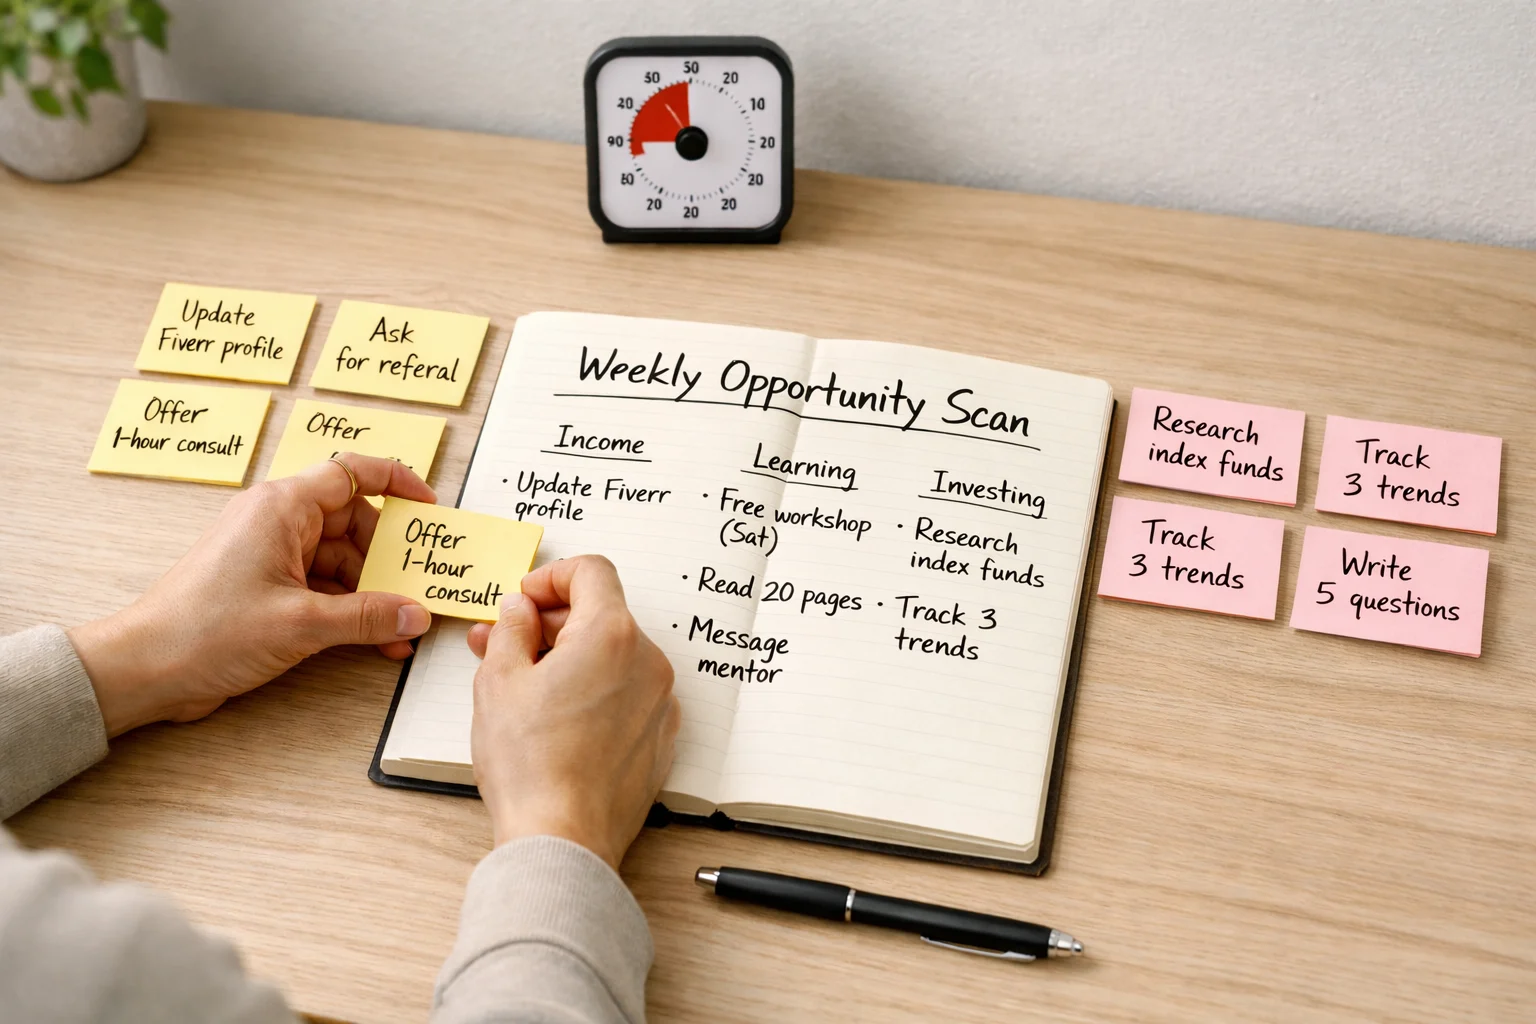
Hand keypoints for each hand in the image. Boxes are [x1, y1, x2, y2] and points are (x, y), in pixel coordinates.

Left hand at [68, 455, 437, 736]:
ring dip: (372, 593)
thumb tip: (414, 613)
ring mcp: (270, 555)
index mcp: (282, 508)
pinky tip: (375, 638)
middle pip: (353, 524)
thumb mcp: (301, 623)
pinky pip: (323, 587)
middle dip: (388, 559)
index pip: (351, 473)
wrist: (146, 669)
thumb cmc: (203, 630)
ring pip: (341, 561)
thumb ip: (366, 616)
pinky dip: (349, 609)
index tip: (427, 507)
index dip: (395, 482)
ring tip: (401, 626)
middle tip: (420, 583)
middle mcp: (276, 523)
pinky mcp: (266, 588)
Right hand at [466, 556, 679, 869]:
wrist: (563, 839)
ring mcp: (660, 702)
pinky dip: (597, 693)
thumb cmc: (532, 766)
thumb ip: (510, 630)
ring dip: (572, 659)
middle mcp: (648, 661)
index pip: (592, 572)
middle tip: (506, 644)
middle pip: (602, 615)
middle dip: (551, 623)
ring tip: (525, 686)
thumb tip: (519, 610)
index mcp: (611, 635)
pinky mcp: (660, 737)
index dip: (551, 577)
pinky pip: (629, 695)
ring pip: (615, 657)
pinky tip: (559, 719)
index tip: (525, 599)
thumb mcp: (498, 681)